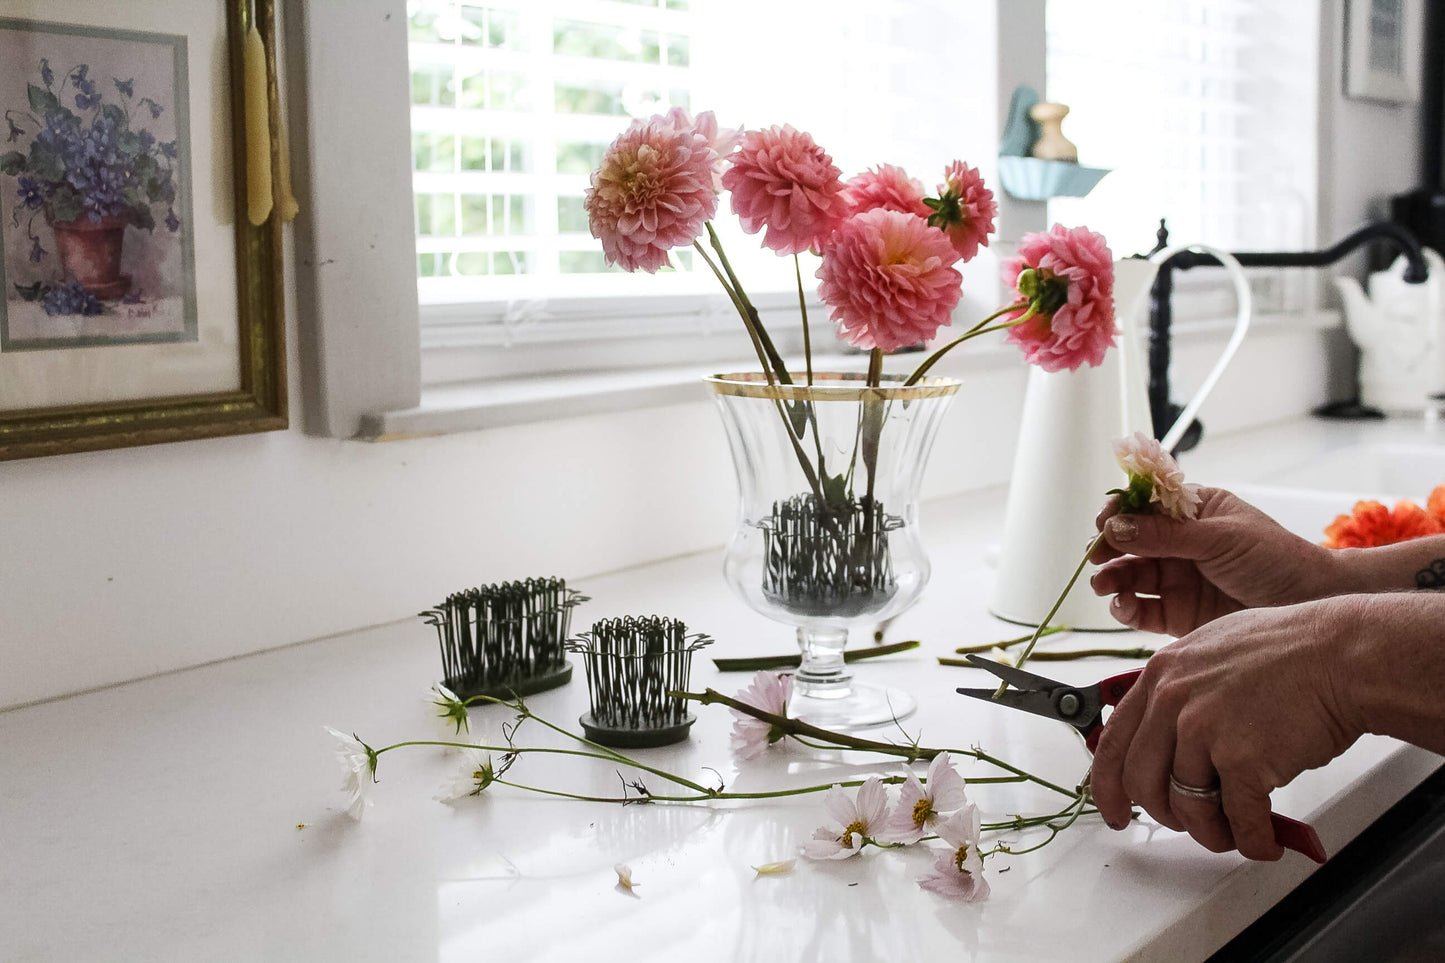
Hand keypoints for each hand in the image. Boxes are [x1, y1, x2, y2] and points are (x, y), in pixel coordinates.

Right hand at [1089, 486, 1335, 636]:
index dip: (1119, 511)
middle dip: (1108, 547)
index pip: (1143, 504)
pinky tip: (1124, 604)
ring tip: (1104, 583)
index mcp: (1192, 512)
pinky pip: (1140, 609)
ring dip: (1111, 577)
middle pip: (1128, 541)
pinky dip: (1125, 607)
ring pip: (1129, 575)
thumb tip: (1116, 525)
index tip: (1104, 521)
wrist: (1311, 604)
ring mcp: (1177, 578)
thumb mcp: (1220, 537)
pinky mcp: (1178, 613)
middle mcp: (1179, 543)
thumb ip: (1166, 534)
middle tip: (1096, 555)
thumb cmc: (1278, 559)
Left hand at [1089, 601, 1359, 859]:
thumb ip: (1180, 688)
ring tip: (1232, 832)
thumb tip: (1164, 733)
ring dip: (1211, 831)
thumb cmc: (1290, 652)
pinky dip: (1253, 841)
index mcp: (1161, 675)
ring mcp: (1204, 730)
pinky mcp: (1242, 759)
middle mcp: (1172, 701)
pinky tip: (1264, 841)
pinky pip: (1238, 820)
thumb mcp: (1211, 651)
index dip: (1108, 787)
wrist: (1341, 656)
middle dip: (1165, 814)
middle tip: (1189, 823)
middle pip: (1143, 782)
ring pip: (1187, 807)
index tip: (1113, 811)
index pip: (1113, 743)